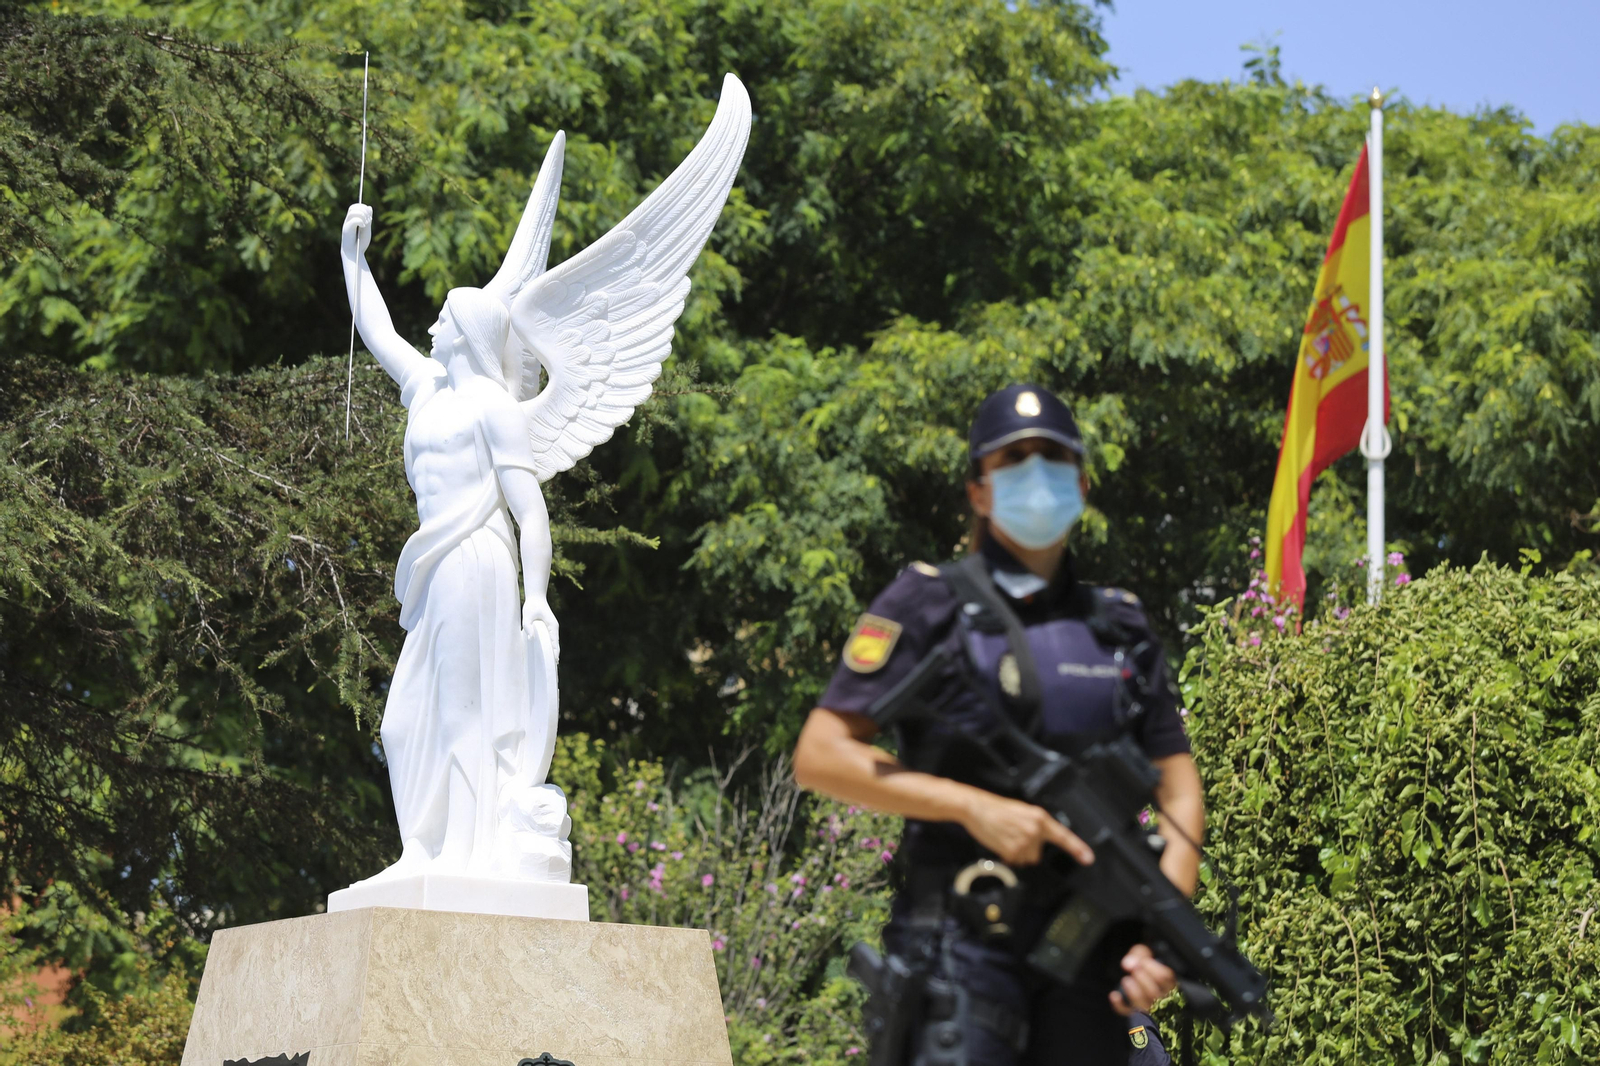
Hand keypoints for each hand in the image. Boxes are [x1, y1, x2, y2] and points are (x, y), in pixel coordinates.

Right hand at [343, 203, 373, 257]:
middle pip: (353, 207)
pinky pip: (353, 220)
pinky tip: (363, 226)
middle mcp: (348, 220)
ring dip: (362, 215)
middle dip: (363, 210)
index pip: (355, 207)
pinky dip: (360, 221)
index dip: (363, 208)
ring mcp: (346, 224)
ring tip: (365, 224)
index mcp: (352, 219)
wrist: (355, 253)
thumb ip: (368, 219)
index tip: (369, 217)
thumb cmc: (360, 243)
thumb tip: (369, 207)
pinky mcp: (346, 229)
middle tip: (368, 220)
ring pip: (353, 211)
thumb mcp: (367, 229)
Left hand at [522, 597, 559, 661]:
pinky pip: (550, 639)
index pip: (555, 641)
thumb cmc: (532, 605)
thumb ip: (528, 626)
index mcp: (552, 625)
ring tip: (551, 663)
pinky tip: (546, 653)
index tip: (555, 661)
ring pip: (554, 642)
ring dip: (553, 651)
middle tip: (554, 667)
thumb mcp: (527, 615)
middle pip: (556, 644)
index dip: (555, 651)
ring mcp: (552, 628)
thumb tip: (530, 638)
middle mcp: (554, 628)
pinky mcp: (548, 627)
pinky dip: (550, 647)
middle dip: (555, 654)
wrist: (535, 597)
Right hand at [959, 791, 1093, 866]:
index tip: (1088, 859)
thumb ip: (1035, 825)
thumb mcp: (1022, 812)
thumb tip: (1040, 841)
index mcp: (1039, 817)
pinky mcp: (1013, 850)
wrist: (976, 808)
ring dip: (1016, 852)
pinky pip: (1014, 861)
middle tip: (1012, 834)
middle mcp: (1035, 830)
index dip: (1077, 848)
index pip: (1063, 836)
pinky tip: (1000, 841)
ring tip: (1005, 836)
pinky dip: (1007, 855)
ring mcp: (1025, 841)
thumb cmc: (996, 809)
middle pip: (1037, 853)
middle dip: (1026, 849)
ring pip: (1025, 859)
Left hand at [1109, 943, 1175, 1015]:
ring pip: (1145, 1006)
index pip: (1166, 978)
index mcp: (1169, 983)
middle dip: (1142, 979)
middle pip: (1155, 993)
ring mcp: (1150, 1009)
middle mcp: (1162, 998)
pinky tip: (1114, 995)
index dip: (1152, 968)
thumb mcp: (1147, 955)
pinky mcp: (1136, 1014)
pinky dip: (1119, 1005)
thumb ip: (1140, 954)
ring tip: (1126, 981)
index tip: (1142, 962)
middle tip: (1134, 971)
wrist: (1140, 979)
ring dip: (1134, 993)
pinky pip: (1128, 1014)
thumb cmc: (1147, 968)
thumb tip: (1128, 963)